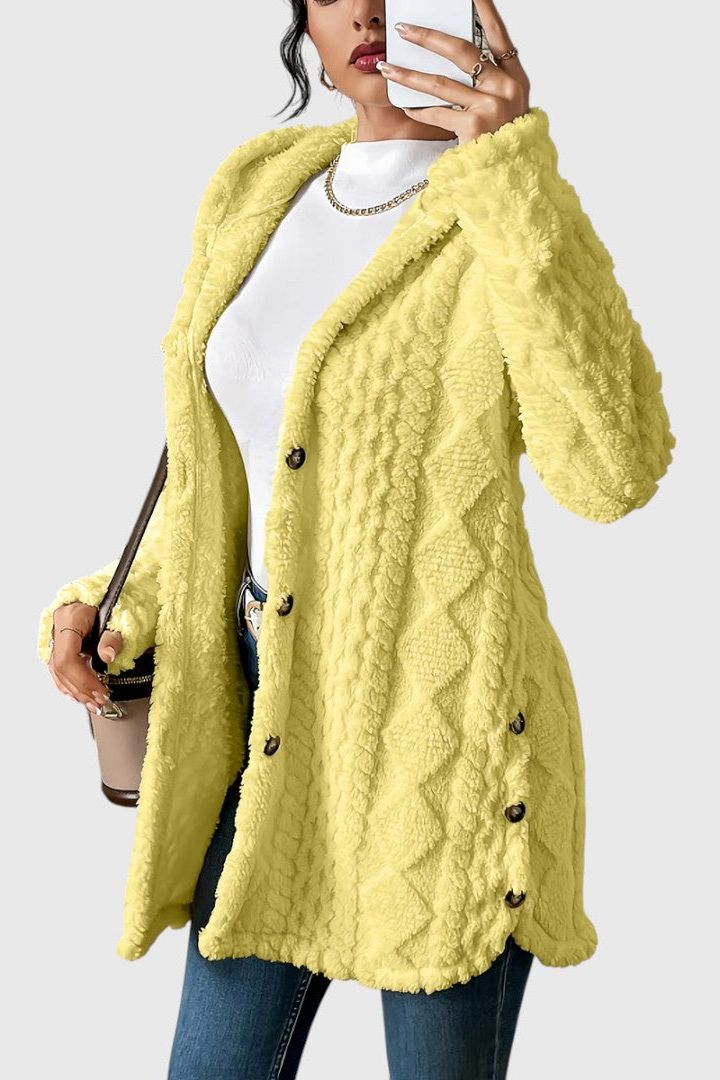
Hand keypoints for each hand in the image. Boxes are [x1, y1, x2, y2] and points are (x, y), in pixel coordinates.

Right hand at [48, 601, 123, 712]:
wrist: (115, 585)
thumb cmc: (118, 596)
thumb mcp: (122, 614)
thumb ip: (114, 636)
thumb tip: (107, 656)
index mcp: (70, 617)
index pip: (67, 658)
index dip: (83, 679)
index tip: (100, 690)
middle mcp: (59, 624)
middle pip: (61, 667)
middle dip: (80, 688)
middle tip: (99, 700)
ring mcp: (58, 631)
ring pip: (57, 669)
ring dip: (75, 689)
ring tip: (92, 702)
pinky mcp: (63, 638)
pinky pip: (60, 665)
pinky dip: (70, 682)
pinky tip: (79, 693)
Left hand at [377, 0, 529, 143]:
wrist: (508, 179)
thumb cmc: (502, 142)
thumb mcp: (503, 107)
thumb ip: (487, 82)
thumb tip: (452, 56)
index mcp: (516, 78)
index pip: (498, 35)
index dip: (483, 10)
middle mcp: (507, 89)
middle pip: (462, 51)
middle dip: (427, 37)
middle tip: (403, 29)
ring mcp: (491, 108)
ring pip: (440, 83)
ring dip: (408, 74)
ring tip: (386, 67)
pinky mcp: (474, 129)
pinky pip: (437, 114)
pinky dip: (419, 111)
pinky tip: (405, 107)